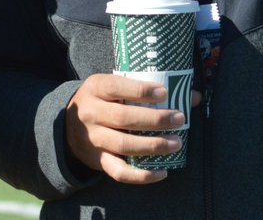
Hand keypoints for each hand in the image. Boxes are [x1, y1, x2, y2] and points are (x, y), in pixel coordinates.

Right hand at [65, 73, 200, 183]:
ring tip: (176, 143)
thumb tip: (193, 96)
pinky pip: (119, 171)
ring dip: (153, 145)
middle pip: (123, 118)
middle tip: (179, 118)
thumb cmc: (102, 101)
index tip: (164, 93)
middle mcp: (90, 113)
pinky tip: (162, 171)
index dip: (141, 91)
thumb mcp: (114, 87)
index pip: (116, 87)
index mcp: (95, 88)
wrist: (68, 126)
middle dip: (154, 119)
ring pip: (123, 145)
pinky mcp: (98, 160)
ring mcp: (93, 138)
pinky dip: (141, 175)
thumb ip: (147, 90)